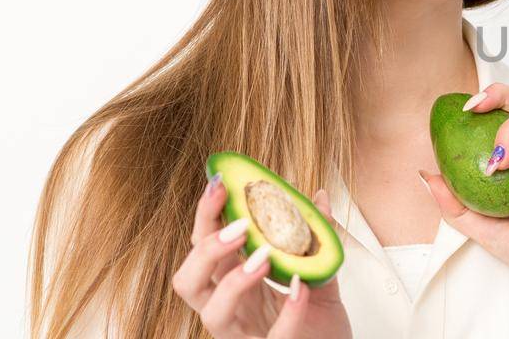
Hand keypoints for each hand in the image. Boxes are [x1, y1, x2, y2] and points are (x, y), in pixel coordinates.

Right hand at [171, 177, 352, 338]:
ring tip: (264, 257)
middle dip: (206, 250)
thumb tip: (317, 196)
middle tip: (240, 227)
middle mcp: (231, 310)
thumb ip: (316, 239)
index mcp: (233, 284)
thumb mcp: (319, 275)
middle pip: (188, 281)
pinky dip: (288, 313)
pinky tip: (301, 289)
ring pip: (212, 314)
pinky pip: (272, 338)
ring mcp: (246, 335)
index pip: (202, 246)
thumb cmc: (319, 323)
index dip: (205, 216)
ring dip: (234, 282)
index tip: (220, 184)